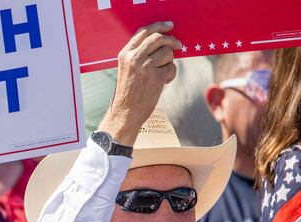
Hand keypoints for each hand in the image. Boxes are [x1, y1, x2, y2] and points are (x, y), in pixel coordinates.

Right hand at [100, 21, 181, 145]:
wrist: (124, 114)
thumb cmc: (127, 92)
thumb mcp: (127, 69)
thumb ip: (139, 54)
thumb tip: (164, 42)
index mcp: (125, 54)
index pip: (143, 32)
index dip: (158, 26)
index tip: (169, 26)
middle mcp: (134, 58)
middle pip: (158, 38)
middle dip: (171, 40)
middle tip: (178, 45)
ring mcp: (146, 67)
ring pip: (168, 53)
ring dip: (169, 62)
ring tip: (162, 74)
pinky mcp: (157, 78)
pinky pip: (172, 68)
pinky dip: (170, 75)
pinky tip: (162, 83)